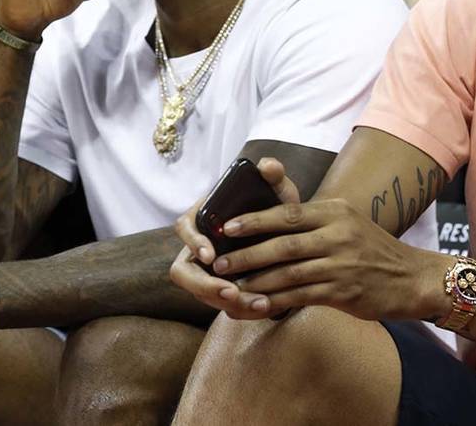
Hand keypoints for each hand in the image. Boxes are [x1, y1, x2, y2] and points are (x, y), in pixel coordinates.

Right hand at [170, 158, 299, 318]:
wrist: (292, 238)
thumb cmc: (279, 211)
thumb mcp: (280, 193)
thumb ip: (274, 177)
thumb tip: (268, 166)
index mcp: (205, 218)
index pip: (184, 228)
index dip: (192, 242)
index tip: (211, 255)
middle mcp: (200, 247)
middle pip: (183, 271)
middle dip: (204, 285)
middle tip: (231, 293)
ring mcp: (209, 272)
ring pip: (202, 294)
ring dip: (227, 302)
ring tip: (259, 304)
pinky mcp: (223, 291)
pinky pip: (222, 306)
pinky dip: (242, 309)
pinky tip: (265, 307)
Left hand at [200, 196, 438, 321]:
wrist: (411, 278)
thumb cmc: (372, 249)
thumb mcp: (347, 222)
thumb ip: (313, 221)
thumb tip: (270, 224)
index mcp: (334, 211)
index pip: (287, 213)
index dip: (254, 220)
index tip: (227, 227)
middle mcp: (338, 234)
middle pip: (283, 244)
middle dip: (247, 254)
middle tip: (219, 262)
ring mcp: (341, 264)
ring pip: (289, 273)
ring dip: (256, 281)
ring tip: (230, 287)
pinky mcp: (344, 292)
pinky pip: (302, 297)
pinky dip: (277, 302)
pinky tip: (258, 306)